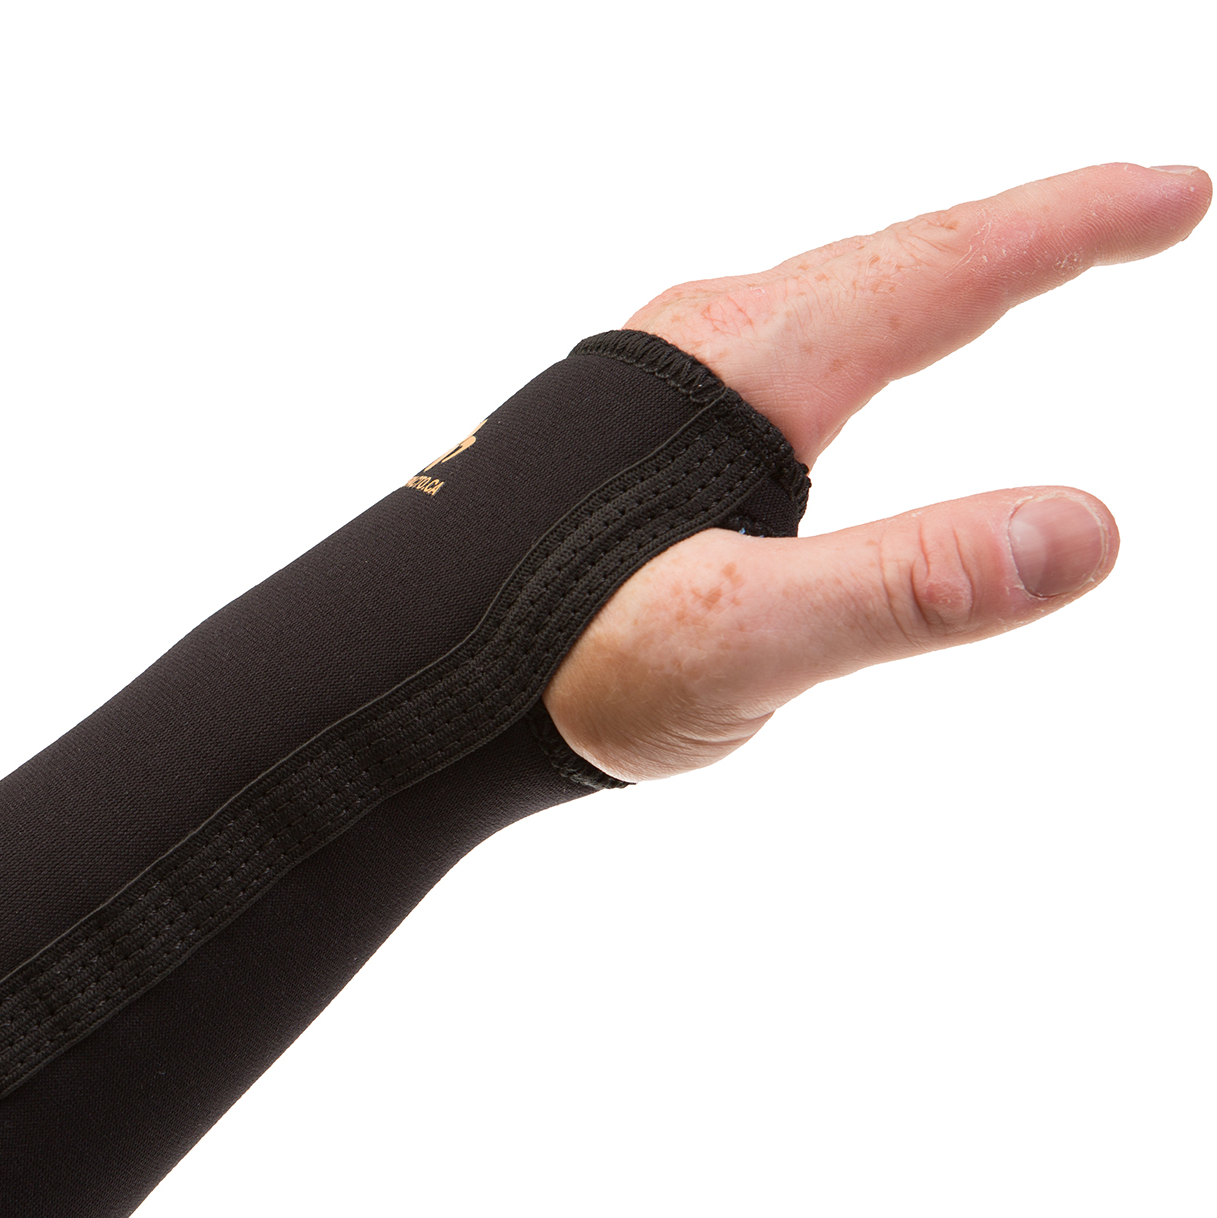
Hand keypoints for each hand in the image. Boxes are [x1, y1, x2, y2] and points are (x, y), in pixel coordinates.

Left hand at [544, 163, 1209, 781]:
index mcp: (749, 370)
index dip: (1072, 224)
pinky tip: (838, 376)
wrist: (410, 691)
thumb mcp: (746, 640)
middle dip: (1021, 233)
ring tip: (1016, 268)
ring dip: (932, 277)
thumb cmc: (557, 664)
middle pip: (892, 261)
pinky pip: (776, 356)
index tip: (1177, 193)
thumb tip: (1084, 528)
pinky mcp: (631, 438)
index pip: (944, 269)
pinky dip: (852, 338)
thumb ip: (909, 589)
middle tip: (1130, 210)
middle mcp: (702, 346)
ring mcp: (659, 385)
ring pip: (826, 302)